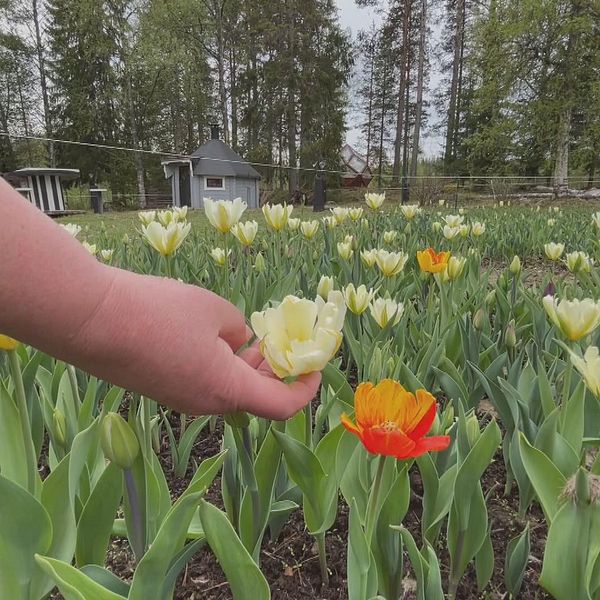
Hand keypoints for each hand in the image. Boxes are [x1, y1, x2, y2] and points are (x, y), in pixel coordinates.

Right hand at [78, 270, 320, 419]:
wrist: (90, 319)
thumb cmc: (159, 311)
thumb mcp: (215, 310)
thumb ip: (239, 330)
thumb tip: (239, 341)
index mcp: (227, 390)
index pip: (282, 406)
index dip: (305, 388)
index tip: (314, 365)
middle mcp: (206, 404)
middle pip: (255, 397)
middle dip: (276, 371)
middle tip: (285, 341)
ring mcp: (180, 399)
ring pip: (229, 388)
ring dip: (247, 366)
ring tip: (254, 334)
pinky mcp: (161, 388)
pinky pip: (204, 382)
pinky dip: (222, 365)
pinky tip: (218, 336)